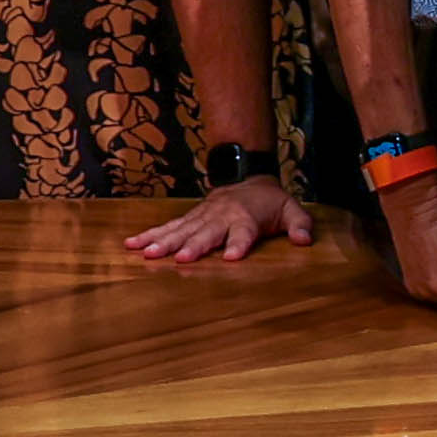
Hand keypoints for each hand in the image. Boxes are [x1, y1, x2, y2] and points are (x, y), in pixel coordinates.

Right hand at [124, 175, 311, 265]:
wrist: (248, 177)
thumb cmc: (269, 202)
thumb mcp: (291, 209)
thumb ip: (300, 225)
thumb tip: (305, 240)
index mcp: (247, 218)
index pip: (244, 232)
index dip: (239, 244)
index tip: (232, 257)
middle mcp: (222, 217)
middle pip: (206, 233)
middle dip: (193, 246)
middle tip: (179, 259)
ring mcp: (202, 216)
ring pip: (181, 229)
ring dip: (164, 241)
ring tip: (147, 254)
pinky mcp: (189, 217)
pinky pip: (168, 226)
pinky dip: (149, 234)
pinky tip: (131, 244)